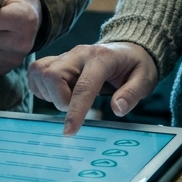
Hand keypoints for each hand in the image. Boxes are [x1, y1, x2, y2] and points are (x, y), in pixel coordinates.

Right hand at [28, 42, 157, 134]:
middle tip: (75, 106)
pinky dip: (42, 88)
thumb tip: (117, 109)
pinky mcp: (56, 59)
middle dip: (59, 100)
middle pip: (52, 76)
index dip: (75, 111)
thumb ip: (131, 94)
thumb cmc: (135, 66)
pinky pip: (36, 73)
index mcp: (101, 58)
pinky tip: (59, 93)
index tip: (69, 132)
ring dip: (50, 94)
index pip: (83, 86)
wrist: (127, 49)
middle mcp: (79, 53)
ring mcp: (65, 55)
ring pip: (41, 73)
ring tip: (69, 97)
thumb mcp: (145, 79)